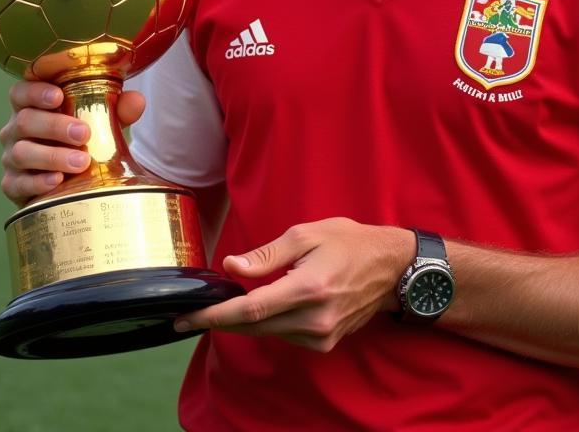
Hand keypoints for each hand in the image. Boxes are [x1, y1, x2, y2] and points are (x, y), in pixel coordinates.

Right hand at [0, 81, 145, 206]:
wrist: (74, 178)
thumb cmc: (84, 138)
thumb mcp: (102, 120)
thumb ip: (119, 108)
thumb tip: (137, 101)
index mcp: (32, 105)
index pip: (22, 92)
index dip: (36, 92)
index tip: (59, 96)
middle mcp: (16, 129)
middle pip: (25, 121)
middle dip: (55, 126)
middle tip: (84, 134)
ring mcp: (11, 157)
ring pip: (21, 153)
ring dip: (51, 156)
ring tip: (80, 162)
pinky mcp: (13, 184)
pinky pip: (16, 183)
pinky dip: (37, 182)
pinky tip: (57, 181)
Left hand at [174, 218, 414, 351]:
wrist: (390, 267)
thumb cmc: (349, 242)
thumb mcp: (307, 234)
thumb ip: (267, 255)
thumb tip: (232, 265)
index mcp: (308, 288)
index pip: (251, 309)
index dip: (215, 315)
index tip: (188, 317)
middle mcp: (314, 319)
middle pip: (254, 326)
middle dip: (222, 319)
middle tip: (194, 313)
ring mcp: (321, 335)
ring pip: (267, 333)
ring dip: (247, 319)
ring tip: (235, 300)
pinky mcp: (325, 343)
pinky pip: (285, 336)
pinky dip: (270, 323)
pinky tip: (271, 304)